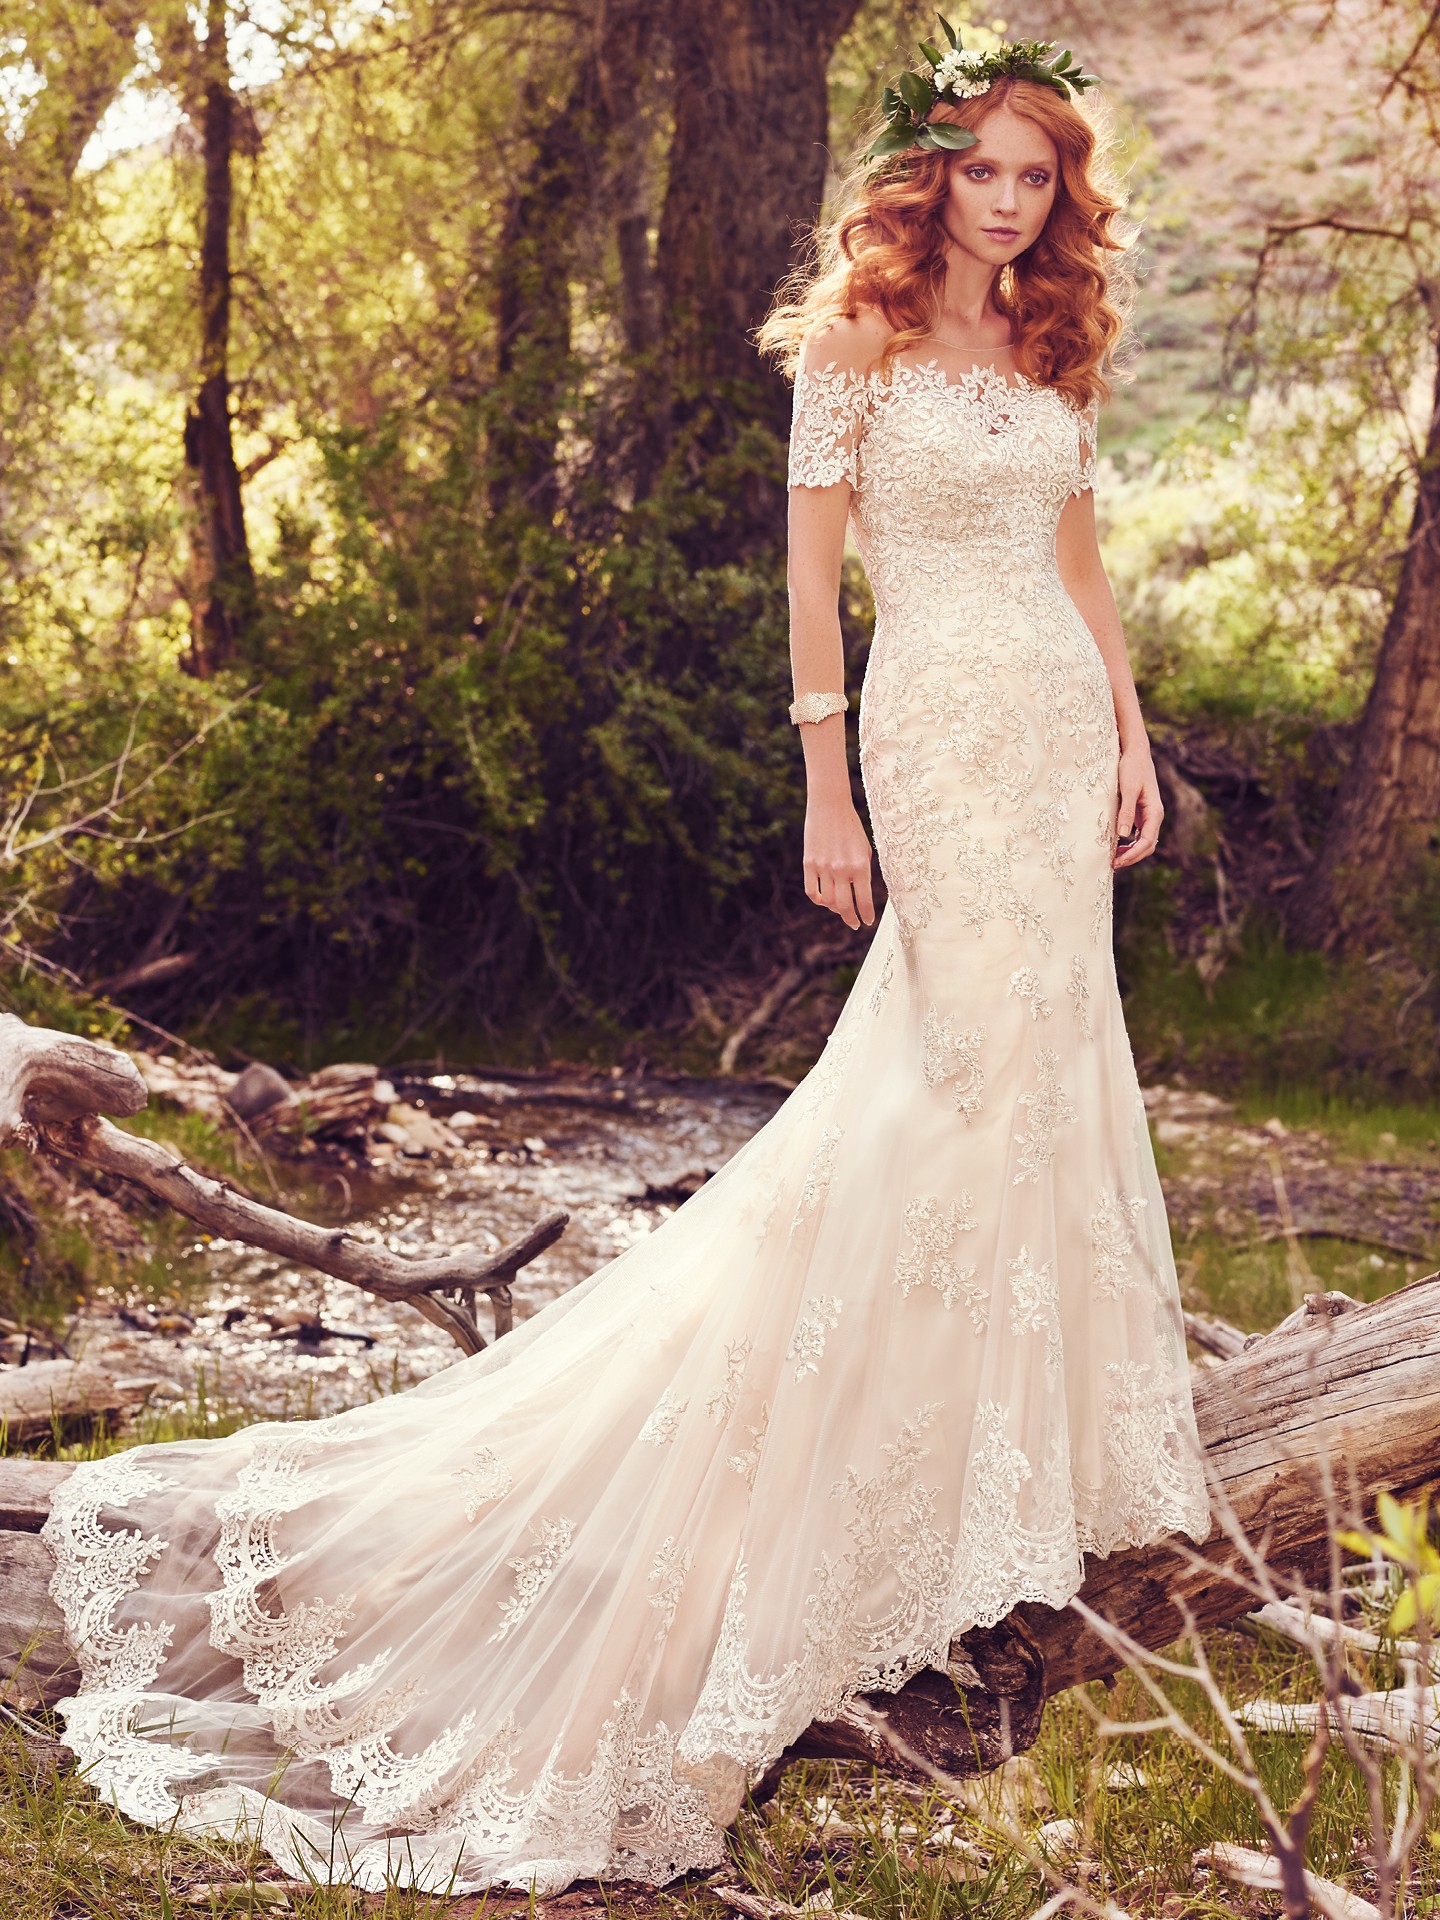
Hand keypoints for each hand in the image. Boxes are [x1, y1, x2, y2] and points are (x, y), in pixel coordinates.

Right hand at [803, 799, 874, 929]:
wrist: (830, 806)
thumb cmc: (852, 828)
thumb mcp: (865, 850)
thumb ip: (863, 873)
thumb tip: (860, 894)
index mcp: (860, 866)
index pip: (864, 901)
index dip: (867, 915)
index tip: (867, 921)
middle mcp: (842, 869)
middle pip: (844, 907)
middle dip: (851, 919)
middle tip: (855, 924)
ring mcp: (823, 868)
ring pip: (828, 901)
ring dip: (835, 910)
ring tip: (841, 909)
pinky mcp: (809, 864)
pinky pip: (812, 891)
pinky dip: (818, 900)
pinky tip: (824, 900)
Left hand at [1113, 745, 1162, 868]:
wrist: (1135, 752)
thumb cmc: (1132, 767)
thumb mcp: (1127, 789)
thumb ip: (1125, 811)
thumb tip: (1123, 835)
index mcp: (1155, 811)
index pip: (1148, 841)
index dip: (1134, 854)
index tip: (1118, 861)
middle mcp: (1154, 815)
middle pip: (1148, 845)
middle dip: (1132, 857)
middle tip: (1113, 864)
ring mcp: (1148, 815)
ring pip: (1143, 841)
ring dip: (1131, 852)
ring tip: (1114, 858)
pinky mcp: (1140, 812)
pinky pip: (1138, 833)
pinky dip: (1129, 843)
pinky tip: (1116, 845)